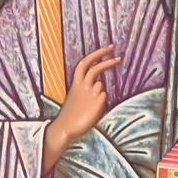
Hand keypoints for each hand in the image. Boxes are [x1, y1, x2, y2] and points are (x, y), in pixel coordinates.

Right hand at [42, 45, 120, 166]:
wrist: (64, 129)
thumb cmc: (71, 114)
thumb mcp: (76, 98)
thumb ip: (87, 89)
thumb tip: (100, 85)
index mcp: (75, 84)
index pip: (84, 64)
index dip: (96, 54)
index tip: (107, 48)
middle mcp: (82, 87)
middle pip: (94, 67)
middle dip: (103, 55)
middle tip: (113, 48)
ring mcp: (90, 94)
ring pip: (100, 83)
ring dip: (100, 88)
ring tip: (92, 102)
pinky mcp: (97, 103)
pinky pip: (104, 96)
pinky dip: (101, 99)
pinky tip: (92, 109)